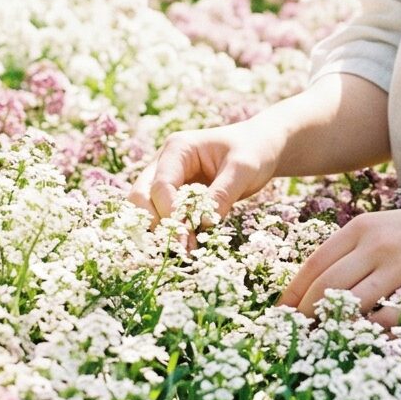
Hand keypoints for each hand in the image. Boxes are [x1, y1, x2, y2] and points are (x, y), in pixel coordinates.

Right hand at [129, 118, 283, 232]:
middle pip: (141, 196)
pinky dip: (171, 232)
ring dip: (160, 230)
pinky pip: (162, 216)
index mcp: (178, 148)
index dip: (170, 212)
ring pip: (146, 208)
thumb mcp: (243, 168)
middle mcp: (165, 163)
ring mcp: (167, 179)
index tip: (184, 237)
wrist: (260, 148)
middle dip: (154, 223)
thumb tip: (202, 223)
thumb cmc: (252, 150)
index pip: (161, 184)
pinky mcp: (174, 196)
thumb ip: (222, 193)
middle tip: (177, 247)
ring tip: (184, 251)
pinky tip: (188, 247)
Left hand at [278, 197, 400, 327]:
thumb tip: (317, 283)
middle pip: (326, 287)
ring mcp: (398, 267)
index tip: (279, 312)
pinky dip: (369, 332)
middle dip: (305, 314)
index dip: (293, 292)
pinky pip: (384, 319)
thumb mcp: (383, 226)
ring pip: (351, 305)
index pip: (315, 263)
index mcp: (361, 227)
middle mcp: (376, 244)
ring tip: (320, 340)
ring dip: (332, 326)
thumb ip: (353, 249)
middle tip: (294, 333)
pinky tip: (362, 338)